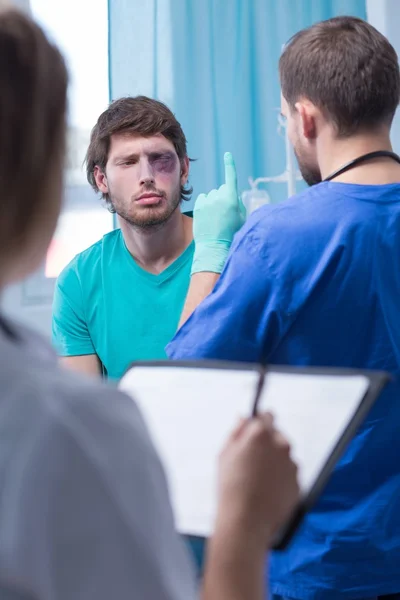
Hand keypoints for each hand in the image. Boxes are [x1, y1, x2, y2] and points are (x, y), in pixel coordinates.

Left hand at [191, 152, 245, 274]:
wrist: (215, 247)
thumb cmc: (232, 234)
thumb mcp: (241, 218)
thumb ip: (238, 203)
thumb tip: (232, 197)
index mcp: (232, 199)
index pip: (231, 178)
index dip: (230, 165)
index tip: (227, 155)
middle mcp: (219, 197)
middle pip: (223, 189)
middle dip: (224, 197)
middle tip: (225, 214)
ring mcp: (207, 201)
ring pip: (212, 195)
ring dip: (214, 202)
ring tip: (216, 218)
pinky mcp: (198, 206)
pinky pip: (203, 199)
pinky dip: (205, 205)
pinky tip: (208, 216)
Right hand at [216, 413, 298, 547]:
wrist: (246, 521)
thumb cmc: (231, 487)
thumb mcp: (224, 454)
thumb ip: (236, 431)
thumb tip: (243, 419)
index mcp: (261, 434)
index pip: (267, 416)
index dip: (259, 423)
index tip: (255, 430)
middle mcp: (281, 445)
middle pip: (277, 436)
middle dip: (267, 443)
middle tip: (251, 460)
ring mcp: (292, 464)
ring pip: (283, 456)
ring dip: (274, 461)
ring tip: (257, 479)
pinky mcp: (298, 482)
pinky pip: (289, 474)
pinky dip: (280, 478)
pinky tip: (266, 490)